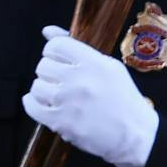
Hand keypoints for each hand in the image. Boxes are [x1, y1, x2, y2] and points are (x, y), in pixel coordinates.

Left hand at [22, 27, 159, 166]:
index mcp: (94, 63)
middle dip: (51, 73)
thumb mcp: (109, 67)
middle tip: (63, 82)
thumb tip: (47, 31)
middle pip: (43, 65)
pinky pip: (31, 106)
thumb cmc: (123, 99)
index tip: (59, 60)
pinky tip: (45, 105)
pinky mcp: (59, 122)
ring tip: (58, 96)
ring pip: (36, 86)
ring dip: (44, 90)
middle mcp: (79, 79)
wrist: (135, 135)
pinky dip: (34, 104)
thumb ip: (77, 47)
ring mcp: (68, 101)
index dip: (54, 52)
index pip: (56, 45)